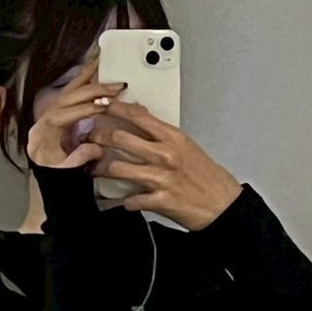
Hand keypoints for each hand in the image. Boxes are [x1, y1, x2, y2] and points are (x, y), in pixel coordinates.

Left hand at [25, 46, 126, 168]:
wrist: (38, 157)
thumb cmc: (49, 162)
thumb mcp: (61, 167)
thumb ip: (78, 158)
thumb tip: (97, 148)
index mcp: (49, 125)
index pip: (71, 113)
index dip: (89, 108)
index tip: (107, 105)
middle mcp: (52, 109)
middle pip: (75, 94)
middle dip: (97, 89)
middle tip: (118, 87)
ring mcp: (57, 103)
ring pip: (75, 84)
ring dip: (91, 72)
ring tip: (106, 60)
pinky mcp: (64, 101)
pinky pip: (76, 85)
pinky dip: (88, 73)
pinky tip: (97, 64)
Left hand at [87, 100, 242, 231]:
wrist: (222, 204)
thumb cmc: (205, 175)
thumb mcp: (186, 146)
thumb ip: (161, 133)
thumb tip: (140, 115)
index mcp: (173, 138)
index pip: (138, 116)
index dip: (114, 109)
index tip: (101, 106)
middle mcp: (165, 155)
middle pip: (120, 138)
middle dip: (98, 137)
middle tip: (89, 139)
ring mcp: (160, 178)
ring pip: (117, 168)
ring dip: (100, 169)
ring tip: (93, 169)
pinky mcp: (159, 201)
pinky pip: (129, 200)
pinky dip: (120, 200)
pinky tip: (116, 199)